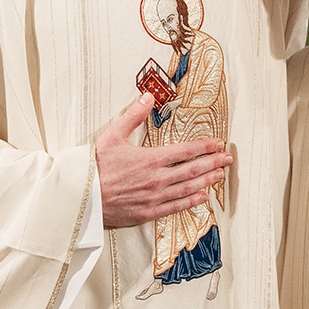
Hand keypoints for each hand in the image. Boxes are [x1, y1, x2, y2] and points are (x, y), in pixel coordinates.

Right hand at [95, 93, 231, 227]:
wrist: (80, 197)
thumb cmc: (94, 166)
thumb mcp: (112, 135)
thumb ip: (133, 115)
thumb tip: (148, 96)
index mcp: (150, 159)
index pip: (186, 151)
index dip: (205, 147)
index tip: (218, 143)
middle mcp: (157, 179)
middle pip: (193, 170)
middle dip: (213, 163)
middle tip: (228, 158)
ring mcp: (154, 198)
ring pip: (188, 188)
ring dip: (207, 181)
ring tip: (221, 175)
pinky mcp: (148, 213)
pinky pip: (176, 207)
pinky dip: (192, 201)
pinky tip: (203, 197)